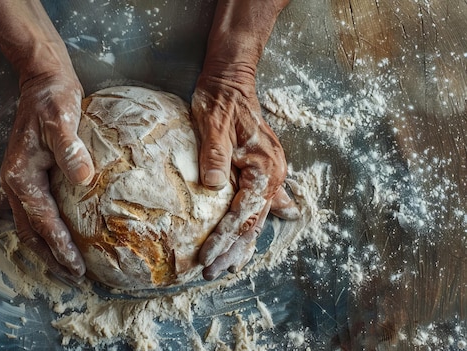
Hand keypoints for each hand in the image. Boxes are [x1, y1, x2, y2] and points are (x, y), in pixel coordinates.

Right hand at [0, 72, 93, 284]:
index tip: (76, 267)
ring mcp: (20, 182)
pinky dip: (43, 229)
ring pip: (29, 226)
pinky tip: (54, 238)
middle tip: (74, 277)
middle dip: (51, 257)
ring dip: (46, 248)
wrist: (43, 83)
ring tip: (66, 268)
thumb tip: (84, 177)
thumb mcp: (62, 120)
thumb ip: (70, 149)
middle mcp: (15, 184)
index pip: (43, 221)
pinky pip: (33, 211)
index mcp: (21, 177)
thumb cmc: (53, 99)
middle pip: (31, 232)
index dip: (60, 246)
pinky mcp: (30, 177)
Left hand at [193, 69, 299, 280]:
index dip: (224, 237)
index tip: (207, 257)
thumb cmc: (221, 100)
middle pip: (253, 222)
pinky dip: (252, 225)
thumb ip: (214, 156)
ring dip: (243, 243)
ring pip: (258, 218)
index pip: (243, 212)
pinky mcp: (262, 172)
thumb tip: (214, 185)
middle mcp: (273, 175)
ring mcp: (271, 175)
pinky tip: (250, 242)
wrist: (232, 80)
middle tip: (211, 272)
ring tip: (228, 266)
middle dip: (233, 250)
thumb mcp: (212, 125)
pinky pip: (260, 206)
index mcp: (264, 166)